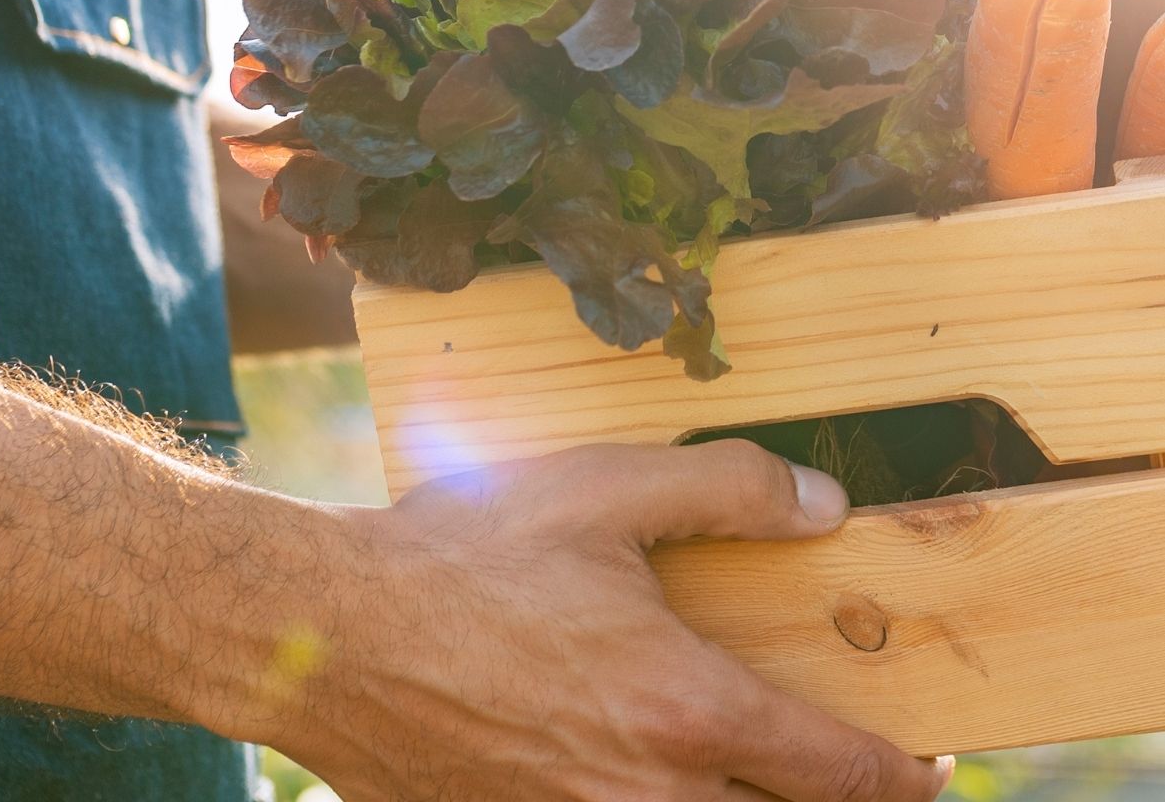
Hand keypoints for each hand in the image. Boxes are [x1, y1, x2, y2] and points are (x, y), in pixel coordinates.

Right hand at [285, 440, 953, 801]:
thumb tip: (823, 506)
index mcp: (685, 710)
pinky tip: (651, 782)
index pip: (842, 776)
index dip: (904, 778)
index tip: (928, 764)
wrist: (331, 632)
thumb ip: (723, 487)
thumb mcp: (599, 489)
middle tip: (850, 780)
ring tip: (756, 782)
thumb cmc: (463, 552)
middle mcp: (650, 800)